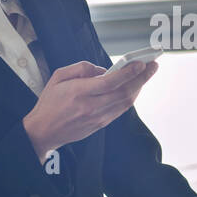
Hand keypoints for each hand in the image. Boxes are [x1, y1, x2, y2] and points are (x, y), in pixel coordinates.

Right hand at [23, 59, 158, 158]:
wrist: (43, 131)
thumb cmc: (49, 102)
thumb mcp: (59, 77)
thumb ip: (82, 68)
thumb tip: (104, 70)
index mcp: (79, 92)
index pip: (110, 82)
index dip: (128, 73)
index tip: (141, 64)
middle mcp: (91, 106)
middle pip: (124, 92)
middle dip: (142, 78)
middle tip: (153, 66)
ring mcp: (97, 118)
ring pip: (125, 102)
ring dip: (139, 87)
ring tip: (147, 74)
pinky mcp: (100, 124)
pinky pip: (120, 109)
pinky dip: (130, 97)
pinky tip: (135, 88)